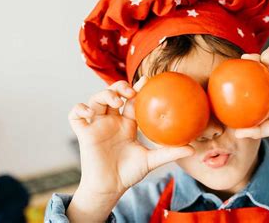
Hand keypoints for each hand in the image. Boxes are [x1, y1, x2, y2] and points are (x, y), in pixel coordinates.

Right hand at [67, 78, 193, 221]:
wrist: (110, 188)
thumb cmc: (129, 173)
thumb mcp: (151, 161)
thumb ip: (169, 153)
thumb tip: (192, 149)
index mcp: (127, 124)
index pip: (132, 100)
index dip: (138, 88)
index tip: (148, 80)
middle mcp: (112, 121)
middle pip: (113, 94)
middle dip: (120, 87)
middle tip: (131, 92)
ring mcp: (97, 125)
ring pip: (96, 100)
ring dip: (104, 95)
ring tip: (116, 101)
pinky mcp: (83, 132)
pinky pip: (75, 114)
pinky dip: (80, 109)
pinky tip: (90, 113)